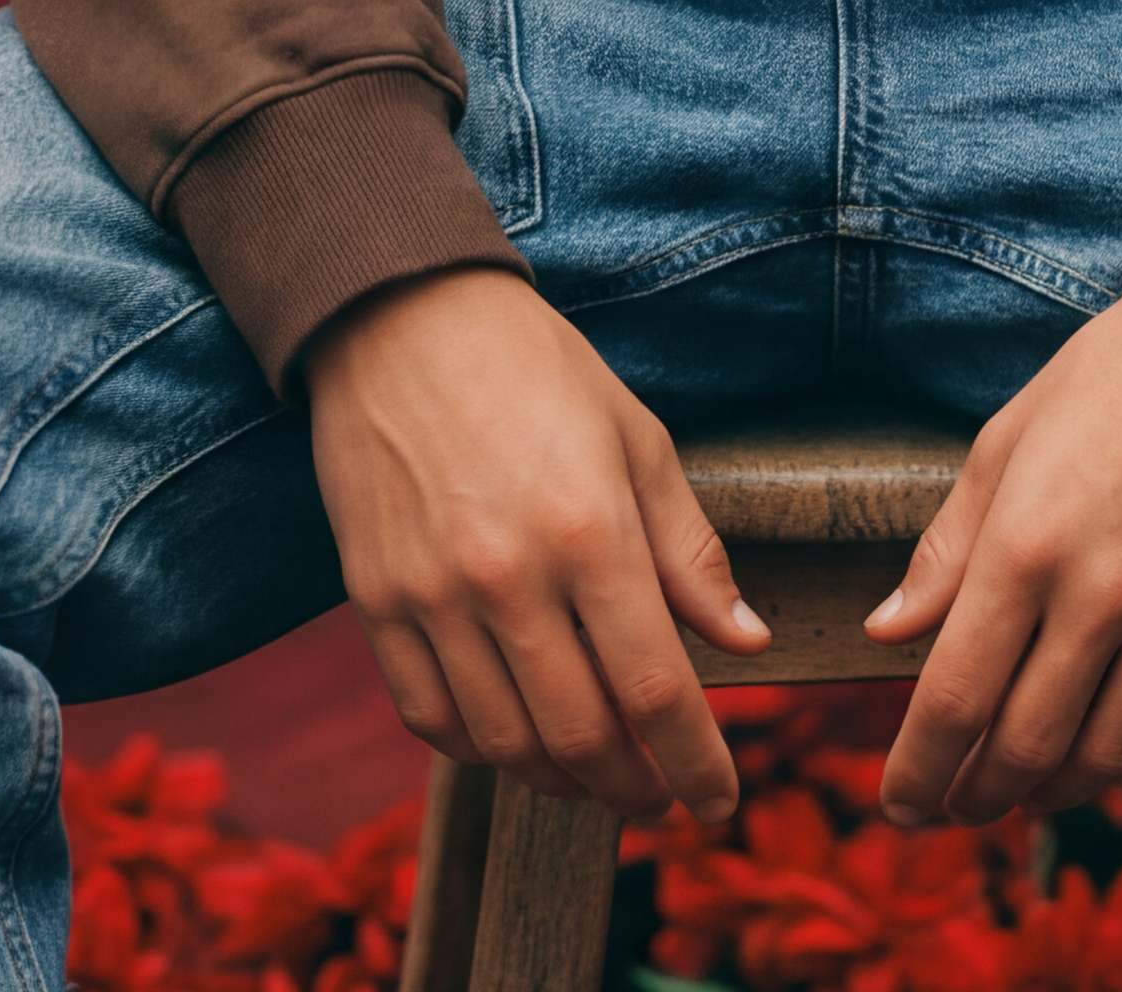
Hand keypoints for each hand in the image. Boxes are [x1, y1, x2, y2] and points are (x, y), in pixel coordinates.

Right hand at [302, 266, 766, 822]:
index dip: (696, 763)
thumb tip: (746, 643)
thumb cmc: (536, 369)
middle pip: (581, 736)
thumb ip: (690, 550)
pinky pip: (428, 718)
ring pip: (504, 743)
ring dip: (560, 779)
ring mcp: (431, 595)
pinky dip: (479, 749)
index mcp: (589, 530)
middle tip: (658, 798)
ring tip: (593, 773)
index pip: (655, 688)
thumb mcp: (636, 438)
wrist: (401, 318)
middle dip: (633, 788)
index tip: (718, 804)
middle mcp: (508, 576)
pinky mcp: (374, 601)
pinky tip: (513, 738)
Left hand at [867, 259, 1121, 825]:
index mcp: (1026, 541)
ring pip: (1108, 756)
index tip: (900, 805)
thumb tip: (886, 632)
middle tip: (957, 804)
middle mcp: (1103, 590)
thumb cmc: (1110, 376)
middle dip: (978, 794)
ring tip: (1026, 789)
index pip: (955, 697)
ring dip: (1056, 791)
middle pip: (1026, 745)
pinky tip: (1116, 765)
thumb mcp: (1006, 441)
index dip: (918, 770)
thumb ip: (947, 547)